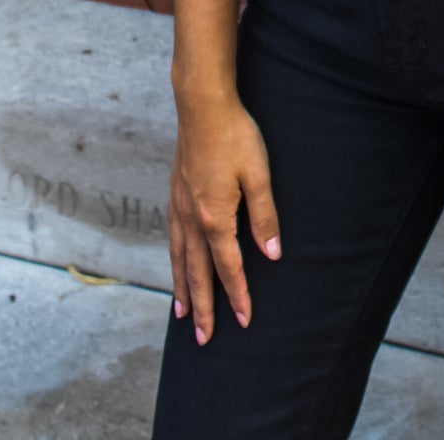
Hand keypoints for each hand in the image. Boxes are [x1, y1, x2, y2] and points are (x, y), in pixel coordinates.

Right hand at [167, 90, 281, 343]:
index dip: (238, 295)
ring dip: (182, 289)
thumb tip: (272, 256)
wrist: (202, 105)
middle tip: (204, 338)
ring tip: (183, 314)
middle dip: (204, 307)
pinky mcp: (175, 193)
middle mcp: (192, 218)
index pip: (228, 267)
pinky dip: (173, 260)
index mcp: (214, 217)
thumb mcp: (258, 175)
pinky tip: (175, 263)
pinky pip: (172, 238)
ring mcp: (179, 206)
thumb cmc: (234, 136)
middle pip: (197, 273)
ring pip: (179, 259)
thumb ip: (264, 217)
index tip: (244, 321)